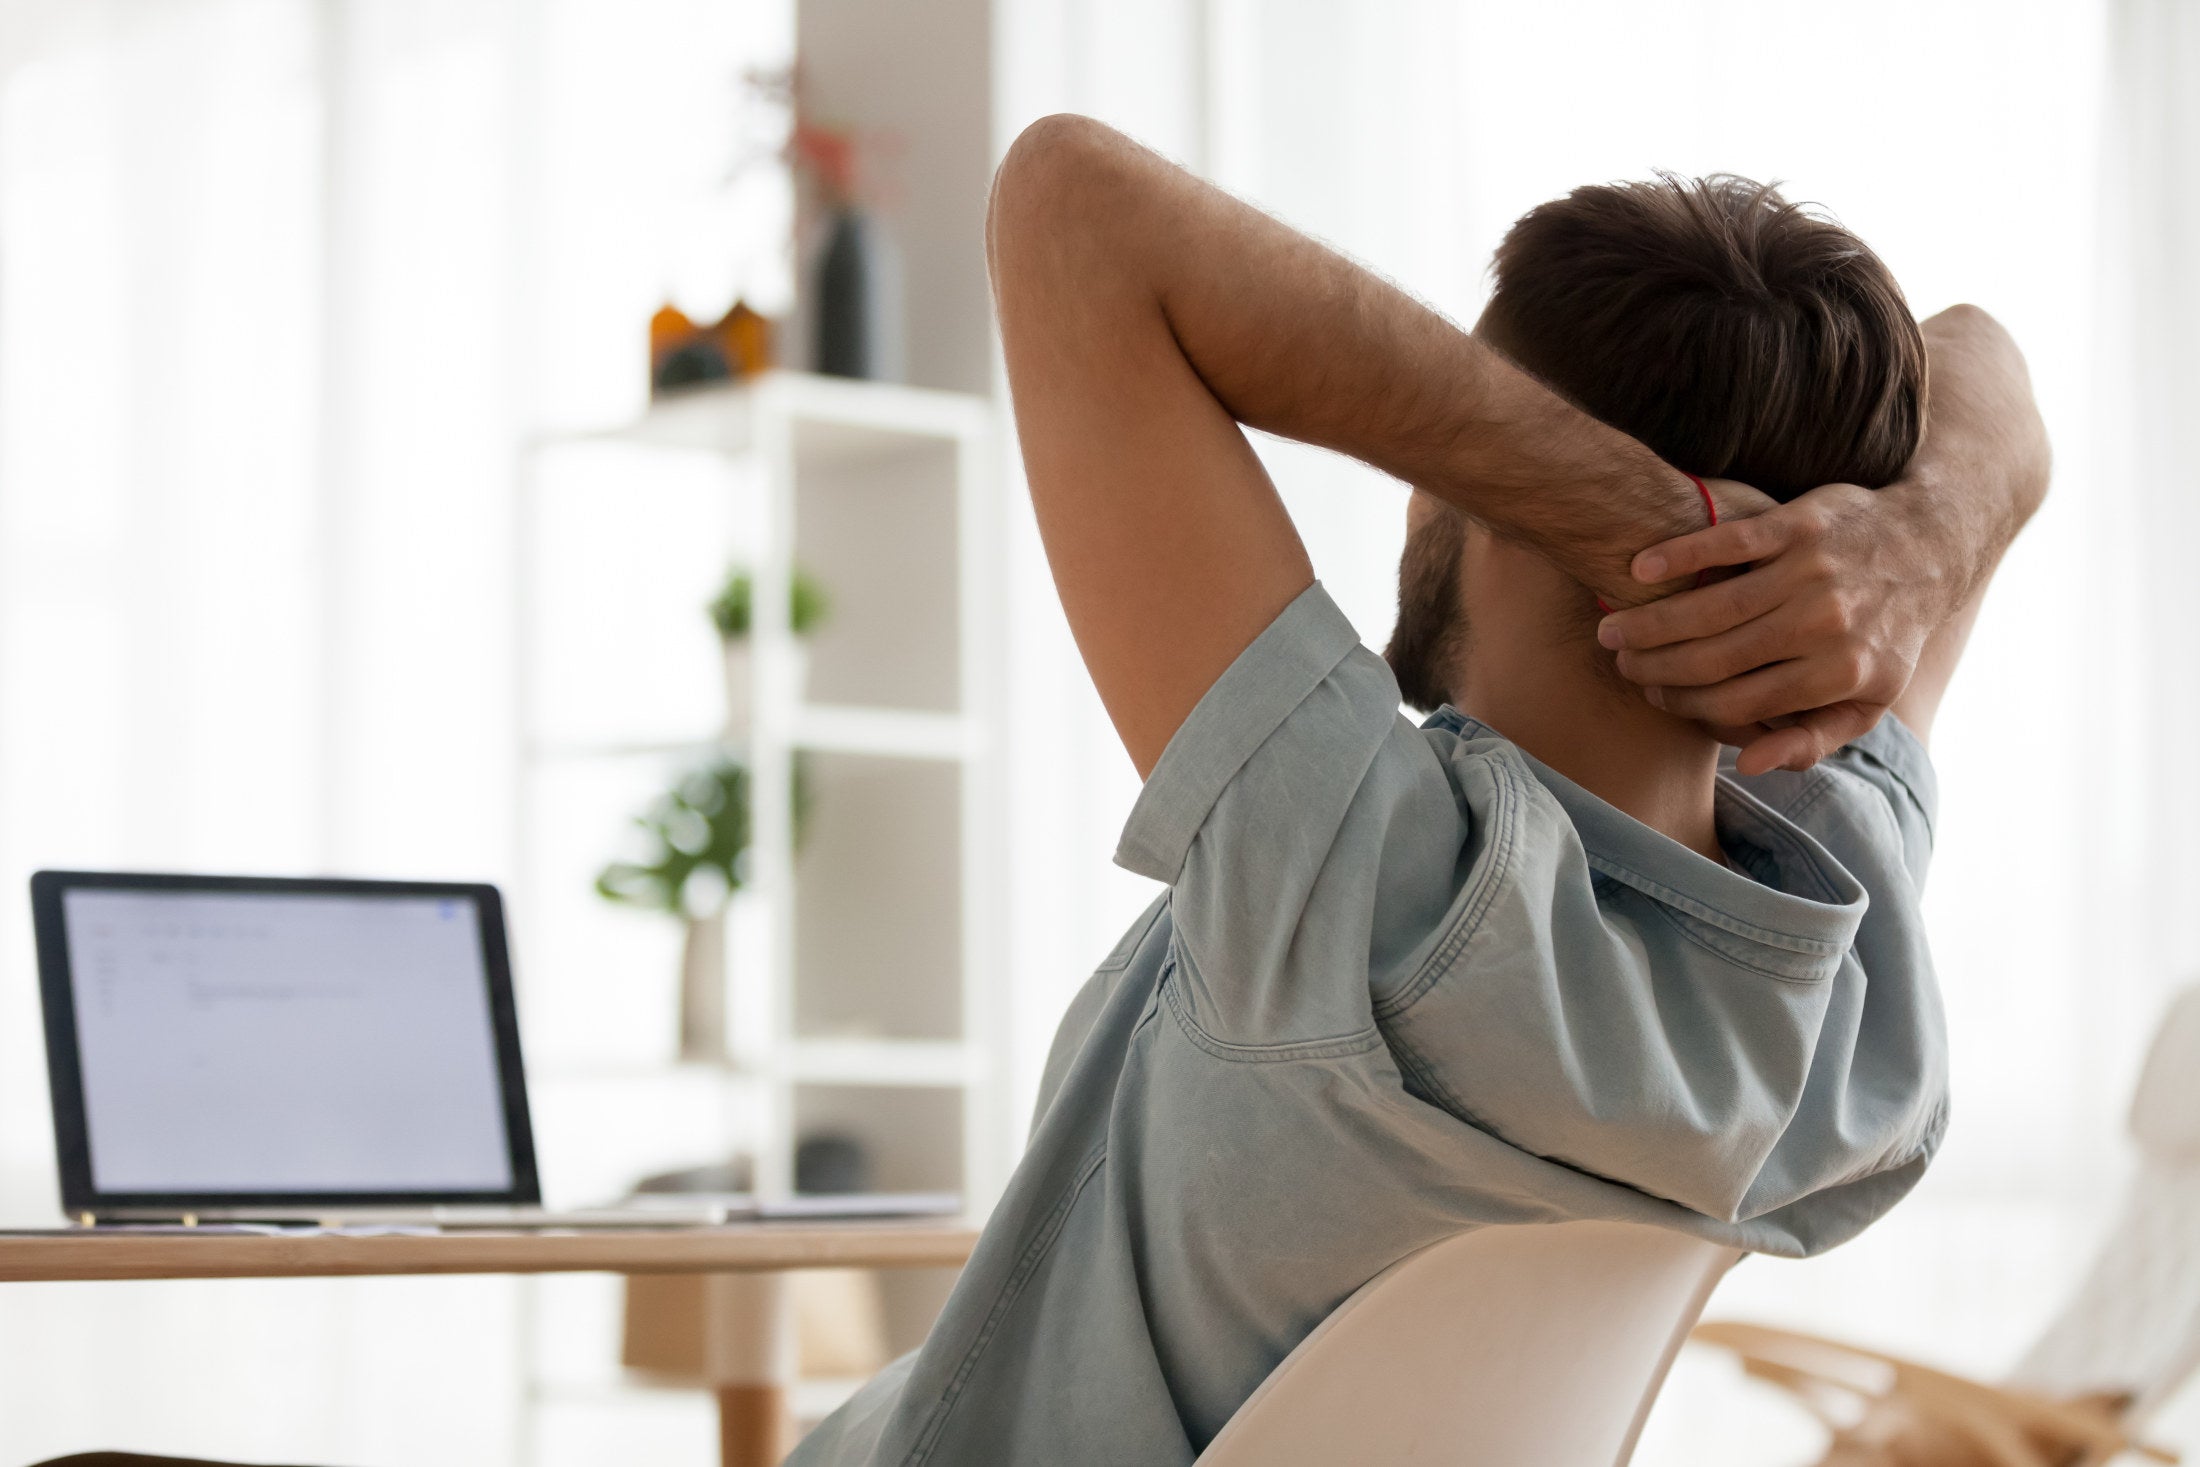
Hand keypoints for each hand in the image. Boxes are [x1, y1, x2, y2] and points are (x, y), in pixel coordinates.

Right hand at [1596, 481, 1941, 775]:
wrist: (1929, 542)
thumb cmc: (1887, 629)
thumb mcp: (1868, 697)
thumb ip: (1813, 738)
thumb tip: (1749, 766)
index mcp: (1839, 673)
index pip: (1736, 702)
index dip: (1684, 704)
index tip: (1653, 695)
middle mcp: (1824, 624)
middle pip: (1715, 658)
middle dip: (1655, 666)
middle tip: (1620, 663)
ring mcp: (1811, 572)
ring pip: (1711, 606)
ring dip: (1651, 621)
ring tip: (1614, 628)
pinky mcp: (1798, 524)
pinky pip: (1727, 544)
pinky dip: (1678, 555)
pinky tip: (1640, 569)